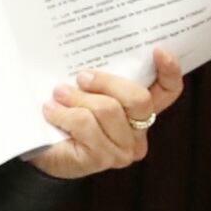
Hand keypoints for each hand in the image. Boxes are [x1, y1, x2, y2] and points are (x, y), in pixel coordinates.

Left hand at [26, 46, 185, 180]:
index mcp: (140, 110)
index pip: (168, 91)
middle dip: (107, 82)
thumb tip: (92, 60)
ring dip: (77, 98)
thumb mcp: (86, 91)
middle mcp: (139, 131)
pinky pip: (85, 125)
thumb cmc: (65, 116)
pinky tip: (51, 111)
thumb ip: (99, 79)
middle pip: (138, 98)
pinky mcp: (102, 159)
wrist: (40, 153)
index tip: (158, 50)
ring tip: (58, 94)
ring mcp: (123, 148)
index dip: (170, 71)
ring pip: (108, 110)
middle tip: (81, 77)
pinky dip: (63, 113)